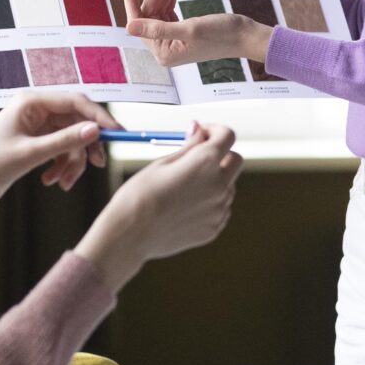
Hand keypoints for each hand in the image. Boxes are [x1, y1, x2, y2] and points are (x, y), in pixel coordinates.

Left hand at [0, 92, 118, 242]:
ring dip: (72, 162)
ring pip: (71, 139)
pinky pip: (61, 150)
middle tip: (99, 164)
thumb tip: (95, 130)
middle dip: (86, 145)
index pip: (75, 101)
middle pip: (77, 121)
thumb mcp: (29, 154)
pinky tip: (51, 182)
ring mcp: (36, 127)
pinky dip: (62, 167)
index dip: (98, 117)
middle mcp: (35, 110)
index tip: (117, 133)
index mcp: (31, 102)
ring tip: (64, 183)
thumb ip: (64, 141)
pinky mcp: (35, 144)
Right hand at [73, 123, 241, 287]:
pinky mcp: (214, 227)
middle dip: (220, 154)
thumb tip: (199, 129)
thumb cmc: (139, 195)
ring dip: (214, 180)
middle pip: (235, 160)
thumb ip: (189, 146)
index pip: (227, 135)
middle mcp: (219, 184)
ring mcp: (219, 209)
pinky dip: (208, 203)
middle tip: (196, 159)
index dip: (214, 130)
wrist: (130, 235)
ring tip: (181, 189)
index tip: (202, 134)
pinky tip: (183, 208)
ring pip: (228, 186)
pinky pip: (219, 208)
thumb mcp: (162, 163)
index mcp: (205, 162)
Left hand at [120, 0, 273, 67]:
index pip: (138, 20)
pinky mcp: (182, 31)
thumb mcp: (189, 29)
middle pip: (151, 11)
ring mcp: (173, 39)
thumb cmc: (222, 35)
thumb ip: (157, 28)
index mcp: (162, 51)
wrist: (246, 36)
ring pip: (161, 7)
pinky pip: (171, 9)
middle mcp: (164, 47)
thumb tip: (128, 27)